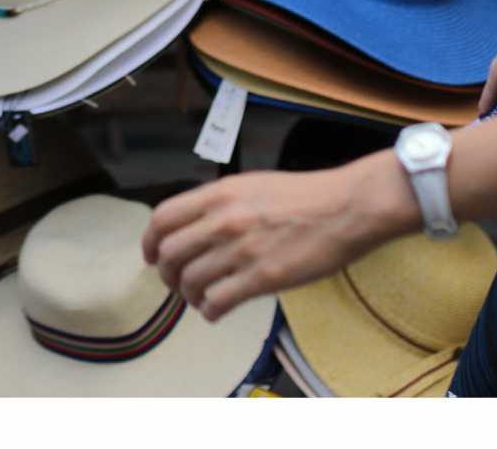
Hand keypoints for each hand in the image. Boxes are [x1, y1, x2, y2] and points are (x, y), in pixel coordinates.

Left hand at [140, 156, 417, 322]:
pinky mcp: (262, 278)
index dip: (150, 242)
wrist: (347, 207)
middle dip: (167, 275)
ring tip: (203, 298)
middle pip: (169, 254)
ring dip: (190, 296)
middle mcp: (224, 220)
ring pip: (190, 282)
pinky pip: (216, 302)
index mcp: (220, 194)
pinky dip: (210, 311)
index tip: (152, 256)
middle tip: (177, 283)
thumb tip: (195, 226)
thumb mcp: (253, 185)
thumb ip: (220, 204)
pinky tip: (217, 310)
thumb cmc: (306, 196)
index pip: (163, 218)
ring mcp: (242, 249)